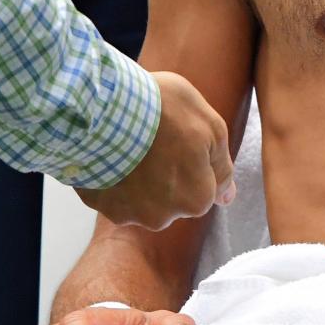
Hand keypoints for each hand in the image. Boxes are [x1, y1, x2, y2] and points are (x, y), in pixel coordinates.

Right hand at [76, 71, 234, 229]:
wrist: (102, 107)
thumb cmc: (162, 111)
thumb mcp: (210, 126)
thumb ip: (221, 165)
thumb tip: (227, 197)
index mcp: (195, 199)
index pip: (203, 186)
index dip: (191, 158)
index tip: (176, 137)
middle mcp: (162, 217)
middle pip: (169, 194)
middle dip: (164, 172)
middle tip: (152, 139)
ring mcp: (127, 213)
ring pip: (138, 195)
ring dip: (135, 175)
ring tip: (126, 142)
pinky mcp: (97, 204)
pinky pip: (109, 190)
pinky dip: (110, 174)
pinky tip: (107, 150)